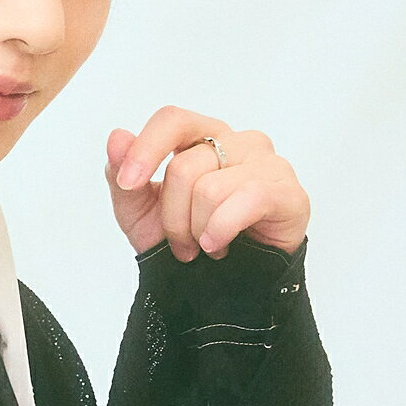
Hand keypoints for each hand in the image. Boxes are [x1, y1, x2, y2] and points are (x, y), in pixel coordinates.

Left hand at [105, 106, 309, 261]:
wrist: (225, 286)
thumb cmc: (187, 238)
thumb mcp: (139, 212)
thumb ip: (122, 175)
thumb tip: (117, 136)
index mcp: (201, 136)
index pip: (171, 119)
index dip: (145, 149)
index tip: (128, 183)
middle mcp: (237, 141)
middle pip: (184, 166)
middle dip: (172, 216)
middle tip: (181, 243)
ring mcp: (268, 163)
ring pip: (210, 189)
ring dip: (197, 229)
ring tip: (207, 245)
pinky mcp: (289, 192)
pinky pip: (248, 198)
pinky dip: (222, 229)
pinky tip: (220, 245)